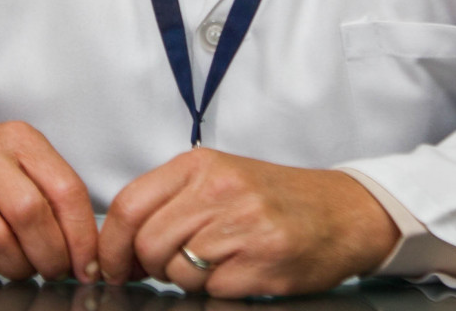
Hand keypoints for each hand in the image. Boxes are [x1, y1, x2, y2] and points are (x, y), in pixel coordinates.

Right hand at [0, 122, 100, 282]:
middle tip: (53, 269)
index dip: (81, 235)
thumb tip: (85, 250)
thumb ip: (51, 193)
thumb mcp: (15, 159)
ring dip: (18, 268)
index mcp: (16, 138)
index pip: (65, 188)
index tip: (86, 263)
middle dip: (50, 255)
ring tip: (20, 266)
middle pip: (31, 214)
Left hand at [97, 149, 399, 296]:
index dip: (112, 243)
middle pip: (148, 242)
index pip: (129, 204)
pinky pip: (212, 289)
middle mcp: (219, 189)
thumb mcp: (219, 179)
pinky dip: (218, 290)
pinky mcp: (264, 261)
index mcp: (200, 165)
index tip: (111, 265)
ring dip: (187, 279)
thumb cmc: (275, 199)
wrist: (344, 213)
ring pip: (178, 270)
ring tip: (216, 264)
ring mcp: (243, 225)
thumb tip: (118, 243)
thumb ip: (170, 201)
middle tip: (168, 268)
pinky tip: (240, 273)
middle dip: (149, 267)